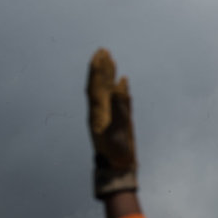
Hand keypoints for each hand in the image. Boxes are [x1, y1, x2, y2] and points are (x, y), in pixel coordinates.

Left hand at [86, 49, 137, 198]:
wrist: (118, 167)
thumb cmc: (115, 152)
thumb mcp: (117, 130)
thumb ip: (119, 107)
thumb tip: (119, 84)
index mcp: (96, 112)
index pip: (95, 86)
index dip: (96, 70)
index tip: (100, 55)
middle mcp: (100, 111)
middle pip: (99, 85)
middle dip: (100, 67)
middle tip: (103, 50)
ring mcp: (109, 115)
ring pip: (107, 91)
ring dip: (108, 75)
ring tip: (111, 59)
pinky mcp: (119, 119)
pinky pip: (118, 99)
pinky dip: (120, 88)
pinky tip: (123, 80)